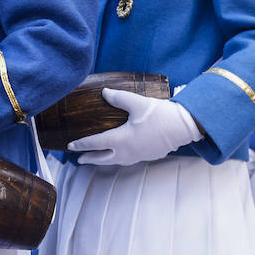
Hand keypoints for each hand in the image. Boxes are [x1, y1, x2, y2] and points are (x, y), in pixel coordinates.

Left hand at [69, 89, 201, 166]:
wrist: (183, 127)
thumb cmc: (161, 115)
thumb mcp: (138, 103)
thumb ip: (119, 98)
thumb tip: (104, 92)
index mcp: (121, 140)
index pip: (95, 144)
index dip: (81, 145)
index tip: (71, 145)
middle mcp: (127, 152)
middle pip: (103, 158)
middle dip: (90, 158)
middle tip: (79, 159)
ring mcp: (138, 156)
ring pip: (115, 161)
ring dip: (104, 160)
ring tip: (97, 158)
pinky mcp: (148, 156)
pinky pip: (127, 160)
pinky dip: (118, 158)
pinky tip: (120, 154)